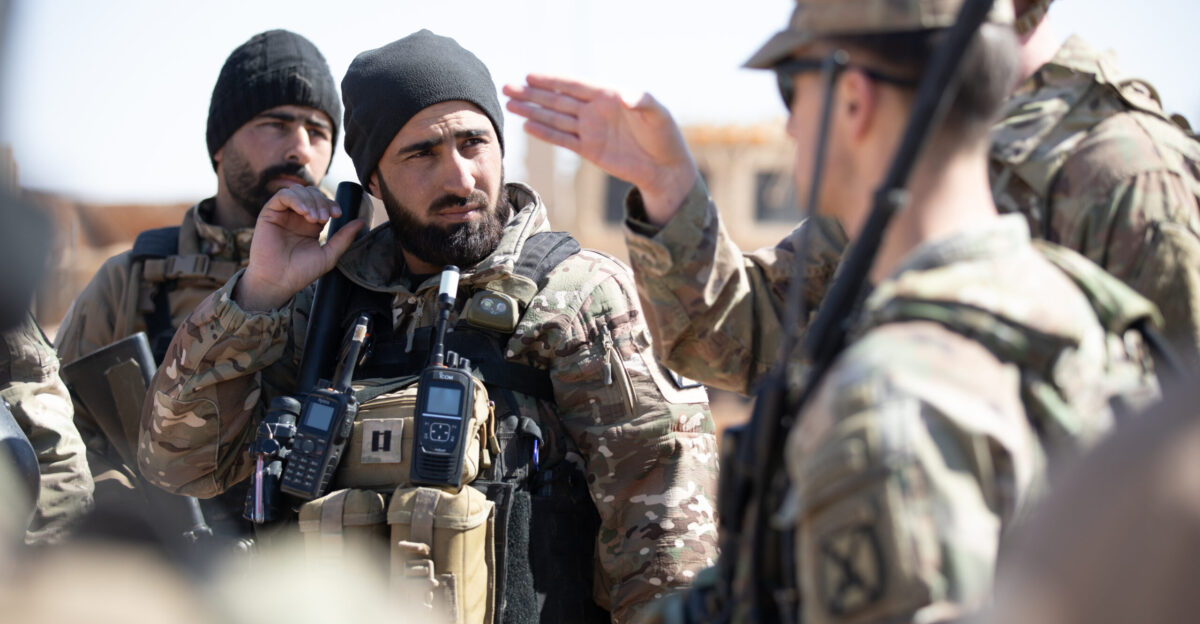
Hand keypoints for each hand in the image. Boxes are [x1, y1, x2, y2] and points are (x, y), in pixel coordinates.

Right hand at [235, 185, 365, 311]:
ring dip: (310, 201)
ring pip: (298, 191)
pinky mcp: (269, 213)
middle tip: (324, 218)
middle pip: (312, 193)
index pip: (323, 202)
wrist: (279, 282)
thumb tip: (361, 222)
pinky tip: (303, 212)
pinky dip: (296, 199)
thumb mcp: (328, 255)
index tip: (337, 214)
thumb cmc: (301, 272)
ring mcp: (283, 214)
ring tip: (314, 218)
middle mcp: (296, 216)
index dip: (331, 204)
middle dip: (322, 202)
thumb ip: (344, 238)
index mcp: (311, 224)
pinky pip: (283, 196)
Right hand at [503, 74, 697, 225]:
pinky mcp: (589, 150)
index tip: (529, 76)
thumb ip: (641, 101)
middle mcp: (595, 111)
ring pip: (556, 118)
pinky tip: (528, 126)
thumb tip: (624, 95)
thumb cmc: (665, 136)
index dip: (552, 81)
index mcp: (608, 96)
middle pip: (558, 100)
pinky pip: (563, 139)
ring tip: (511, 104)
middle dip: (533, 94)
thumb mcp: (658, 113)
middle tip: (508, 87)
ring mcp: (590, 130)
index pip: (574, 86)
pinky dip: (546, 133)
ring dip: (533, 111)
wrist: (665, 168)